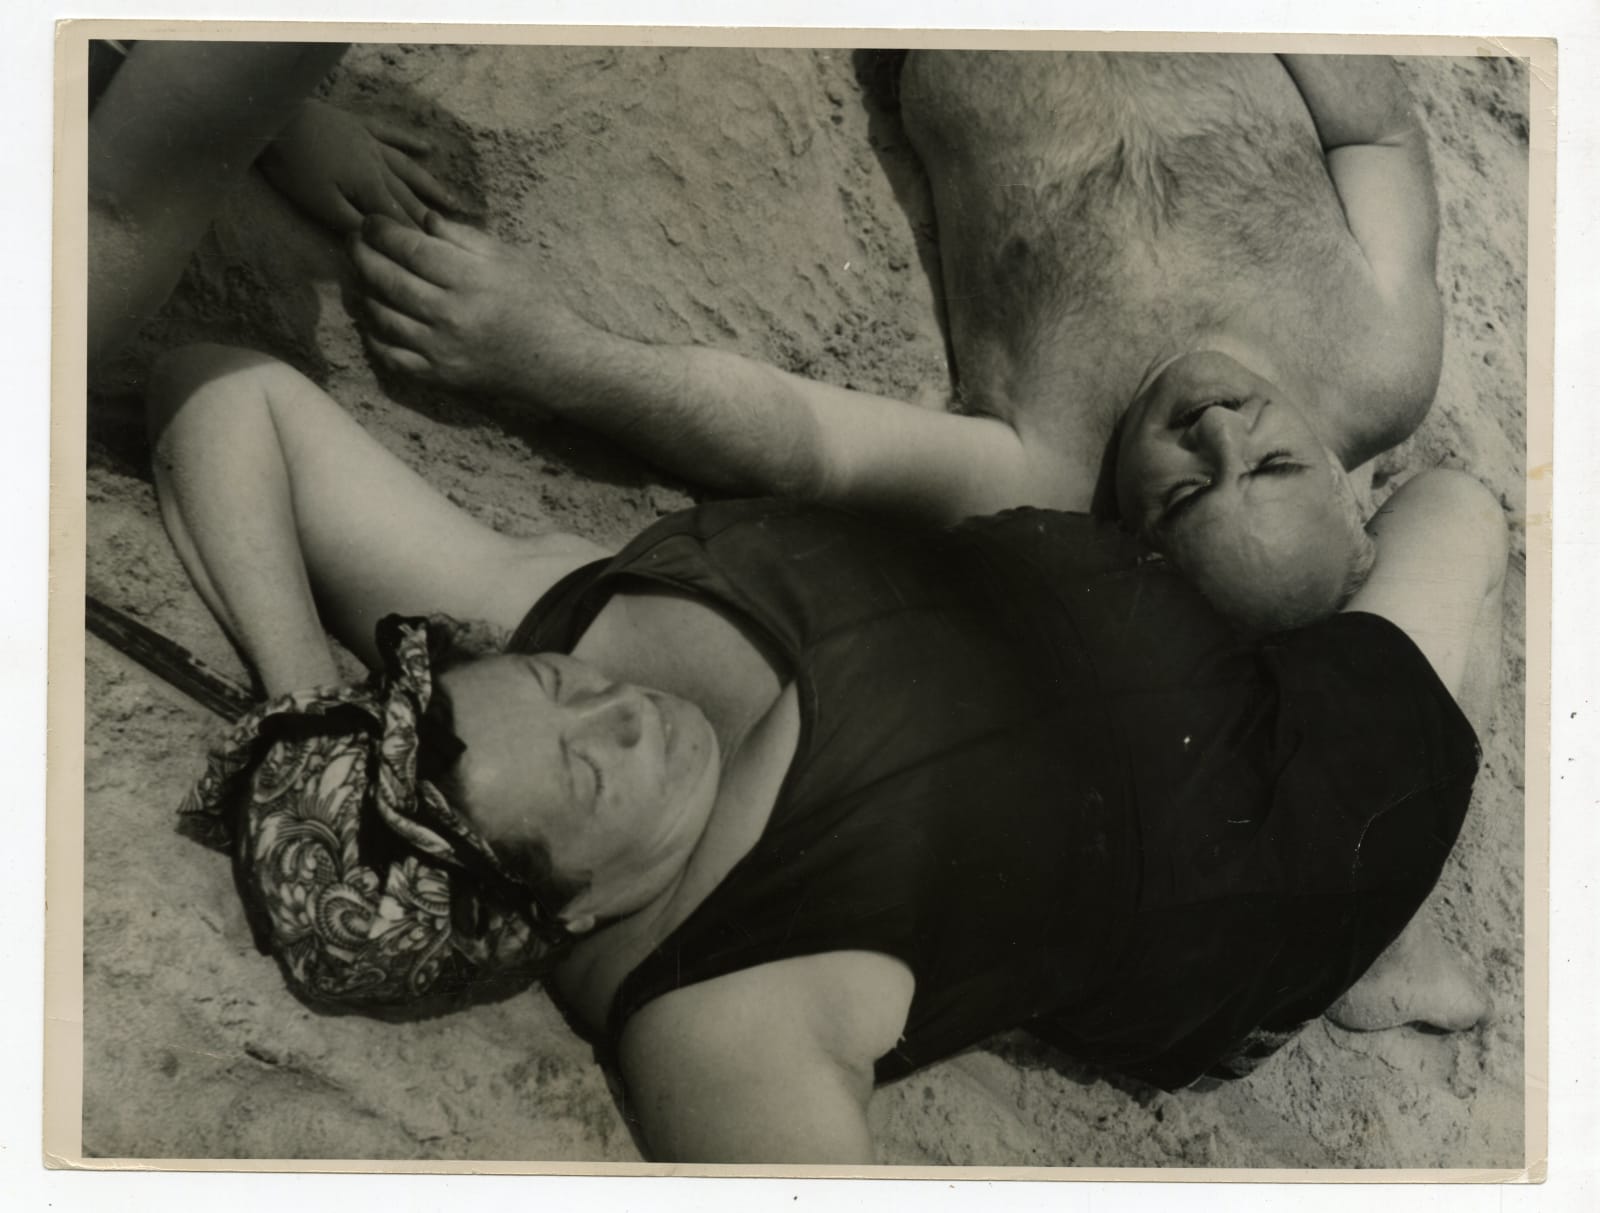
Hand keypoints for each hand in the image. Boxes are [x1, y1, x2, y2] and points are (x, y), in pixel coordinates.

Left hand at [259, 100, 471, 232]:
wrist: (277, 118)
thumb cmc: (294, 166)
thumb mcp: (320, 204)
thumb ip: (352, 223)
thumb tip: (380, 240)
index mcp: (370, 187)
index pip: (399, 218)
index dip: (417, 237)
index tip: (438, 253)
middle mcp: (380, 165)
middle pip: (408, 196)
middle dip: (429, 216)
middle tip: (452, 234)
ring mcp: (372, 143)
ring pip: (408, 167)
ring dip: (430, 185)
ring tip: (451, 201)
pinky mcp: (360, 125)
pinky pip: (392, 134)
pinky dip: (410, 142)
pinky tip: (427, 148)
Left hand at [351, 211, 575, 392]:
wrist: (553, 360)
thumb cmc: (535, 301)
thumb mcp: (507, 258)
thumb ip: (462, 237)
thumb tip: (423, 219)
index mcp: (468, 279)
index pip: (409, 248)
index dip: (381, 231)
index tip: (370, 221)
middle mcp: (449, 314)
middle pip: (387, 279)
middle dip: (363, 255)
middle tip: (354, 241)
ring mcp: (440, 348)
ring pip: (383, 316)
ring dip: (365, 292)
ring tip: (361, 275)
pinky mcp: (438, 375)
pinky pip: (391, 356)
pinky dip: (375, 336)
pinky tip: (373, 320)